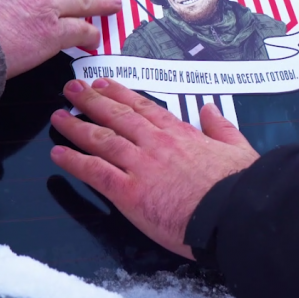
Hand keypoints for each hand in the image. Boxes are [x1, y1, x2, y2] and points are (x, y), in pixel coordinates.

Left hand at [50, 78, 259, 258]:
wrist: (234, 213)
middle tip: (72, 89)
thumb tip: (210, 110)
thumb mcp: (237, 148)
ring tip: (59, 116)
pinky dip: (75, 162)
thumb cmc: (240, 185)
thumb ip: (221, 127)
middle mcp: (156, 144)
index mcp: (181, 134)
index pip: (144, 108)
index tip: (104, 84)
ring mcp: (141, 166)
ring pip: (101, 140)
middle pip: (117, 116)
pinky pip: (96, 173)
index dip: (121, 94)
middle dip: (92, 101)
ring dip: (77, 126)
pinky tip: (59, 155)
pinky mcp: (131, 193)